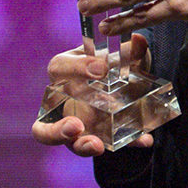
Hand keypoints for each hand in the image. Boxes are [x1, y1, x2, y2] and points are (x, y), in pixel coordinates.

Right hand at [31, 34, 153, 154]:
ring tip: (98, 146)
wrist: (129, 74)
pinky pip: (113, 143)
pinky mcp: (101, 135)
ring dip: (83, 146)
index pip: (59, 69)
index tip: (100, 69)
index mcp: (65, 72)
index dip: (76, 69)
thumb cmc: (111, 59)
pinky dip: (129, 142)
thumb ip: (129, 49)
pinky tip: (144, 139)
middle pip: (43, 126)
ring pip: (71, 143)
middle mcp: (64, 104)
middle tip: (75, 127)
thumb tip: (139, 40)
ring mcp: (79, 125)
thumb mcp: (121, 51)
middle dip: (55, 131)